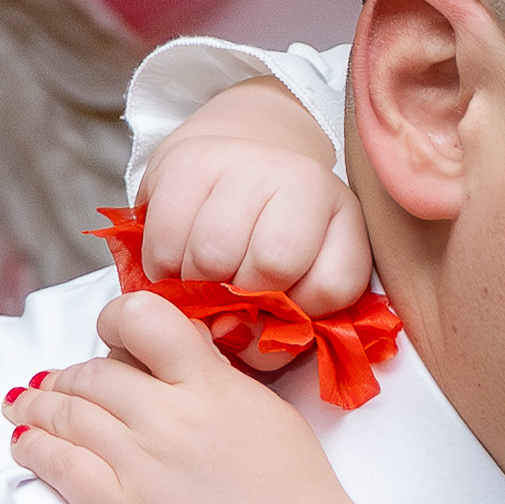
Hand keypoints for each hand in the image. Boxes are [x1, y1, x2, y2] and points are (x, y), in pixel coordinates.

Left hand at [9, 292, 433, 503]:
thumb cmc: (297, 496)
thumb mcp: (267, 412)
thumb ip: (215, 378)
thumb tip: (166, 359)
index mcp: (213, 384)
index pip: (144, 318)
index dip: (115, 320)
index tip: (108, 335)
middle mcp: (171, 415)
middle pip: (94, 372)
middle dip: (69, 376)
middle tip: (57, 382)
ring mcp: (141, 462)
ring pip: (67, 412)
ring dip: (38, 406)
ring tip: (23, 405)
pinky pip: (58, 464)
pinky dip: (34, 448)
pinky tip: (25, 444)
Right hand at [139, 79, 374, 359]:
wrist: (236, 159)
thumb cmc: (268, 237)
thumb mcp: (301, 278)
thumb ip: (288, 325)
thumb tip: (244, 344)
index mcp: (342, 214)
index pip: (332, 287)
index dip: (298, 316)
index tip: (277, 312)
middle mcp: (301, 179)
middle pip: (270, 268)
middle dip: (243, 299)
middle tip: (229, 295)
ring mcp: (245, 164)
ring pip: (211, 256)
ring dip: (197, 285)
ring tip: (200, 278)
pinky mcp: (187, 163)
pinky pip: (165, 241)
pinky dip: (162, 266)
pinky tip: (175, 260)